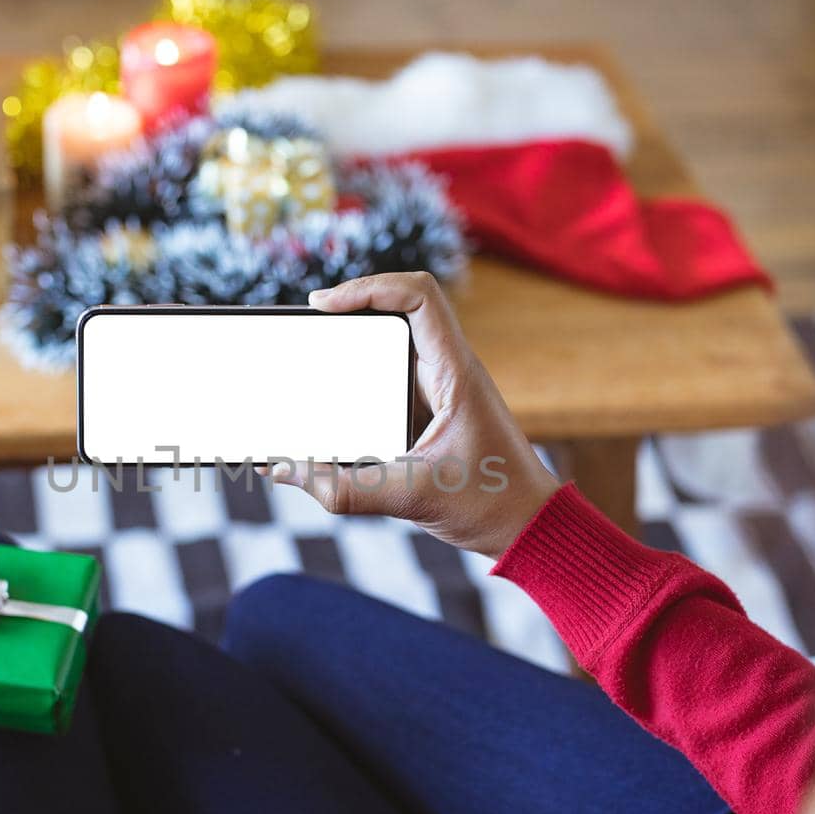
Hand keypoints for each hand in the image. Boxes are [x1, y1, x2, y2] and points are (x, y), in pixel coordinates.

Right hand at [270, 272, 560, 558]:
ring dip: (358, 338)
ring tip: (315, 348)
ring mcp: (443, 388)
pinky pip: (395, 373)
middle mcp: (451, 371)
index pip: (418, 297)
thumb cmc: (492, 506)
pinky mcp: (434, 409)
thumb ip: (346, 490)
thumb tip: (285, 471)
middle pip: (401, 308)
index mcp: (457, 374)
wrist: (529, 526)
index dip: (369, 287)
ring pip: (397, 339)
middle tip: (309, 322)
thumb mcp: (412, 498)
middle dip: (353, 306)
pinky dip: (364, 372)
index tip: (324, 305)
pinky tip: (335, 392)